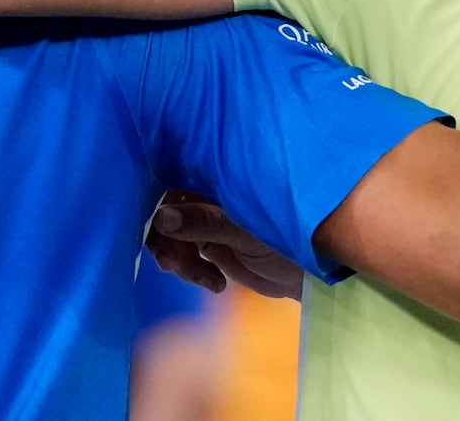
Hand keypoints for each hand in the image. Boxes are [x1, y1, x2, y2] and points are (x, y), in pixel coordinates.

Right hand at [146, 191, 303, 299]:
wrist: (308, 273)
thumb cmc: (286, 238)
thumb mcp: (243, 230)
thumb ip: (203, 222)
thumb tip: (161, 217)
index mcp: (215, 176)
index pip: (170, 177)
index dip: (154, 200)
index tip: (151, 227)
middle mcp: (206, 192)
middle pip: (163, 209)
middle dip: (164, 239)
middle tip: (174, 264)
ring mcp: (206, 218)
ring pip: (169, 233)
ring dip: (177, 258)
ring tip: (202, 277)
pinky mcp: (209, 242)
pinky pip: (183, 253)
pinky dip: (191, 270)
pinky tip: (215, 284)